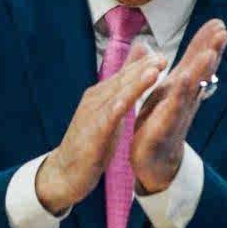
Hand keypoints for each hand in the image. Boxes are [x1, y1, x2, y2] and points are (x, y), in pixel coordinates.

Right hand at [35, 44, 165, 214]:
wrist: (64, 172)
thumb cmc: (89, 143)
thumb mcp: (107, 115)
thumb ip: (119, 94)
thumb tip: (133, 75)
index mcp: (99, 95)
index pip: (124, 76)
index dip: (142, 65)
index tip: (162, 55)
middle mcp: (94, 100)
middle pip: (122, 81)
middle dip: (143, 68)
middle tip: (163, 57)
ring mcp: (92, 116)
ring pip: (117, 95)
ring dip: (136, 83)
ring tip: (154, 71)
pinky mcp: (93, 134)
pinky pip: (107, 118)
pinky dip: (118, 107)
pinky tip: (127, 101)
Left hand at [129, 19, 226, 193]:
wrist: (155, 162)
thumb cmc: (161, 122)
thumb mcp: (168, 90)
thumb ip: (176, 69)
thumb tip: (180, 46)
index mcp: (183, 88)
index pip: (197, 62)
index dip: (207, 43)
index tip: (219, 22)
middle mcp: (185, 99)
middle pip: (201, 73)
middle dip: (212, 52)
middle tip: (223, 32)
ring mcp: (176, 114)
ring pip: (191, 90)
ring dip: (200, 72)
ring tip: (209, 54)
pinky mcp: (163, 130)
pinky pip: (171, 112)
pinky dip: (178, 97)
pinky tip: (182, 83)